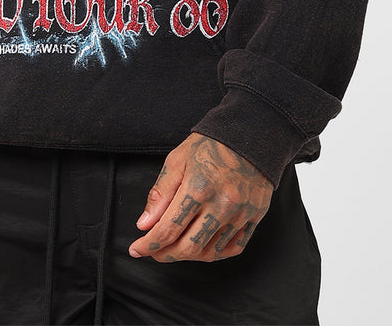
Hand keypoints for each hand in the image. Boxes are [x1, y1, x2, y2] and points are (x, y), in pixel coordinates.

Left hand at [128, 134, 273, 262]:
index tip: (137, 249)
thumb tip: (145, 225)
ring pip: (211, 253)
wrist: (247, 135)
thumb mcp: (177, 161)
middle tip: (154, 251)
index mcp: (198, 188)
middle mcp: (221, 204)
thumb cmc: (210, 146)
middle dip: (165, 255)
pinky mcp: (254, 218)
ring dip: (188, 256)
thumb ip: (160, 195)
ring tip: (175, 247)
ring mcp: (240, 214)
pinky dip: (214, 254)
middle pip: (189, 247)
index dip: (149, 244)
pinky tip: (202, 247)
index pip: (168, 229)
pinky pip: (233, 248)